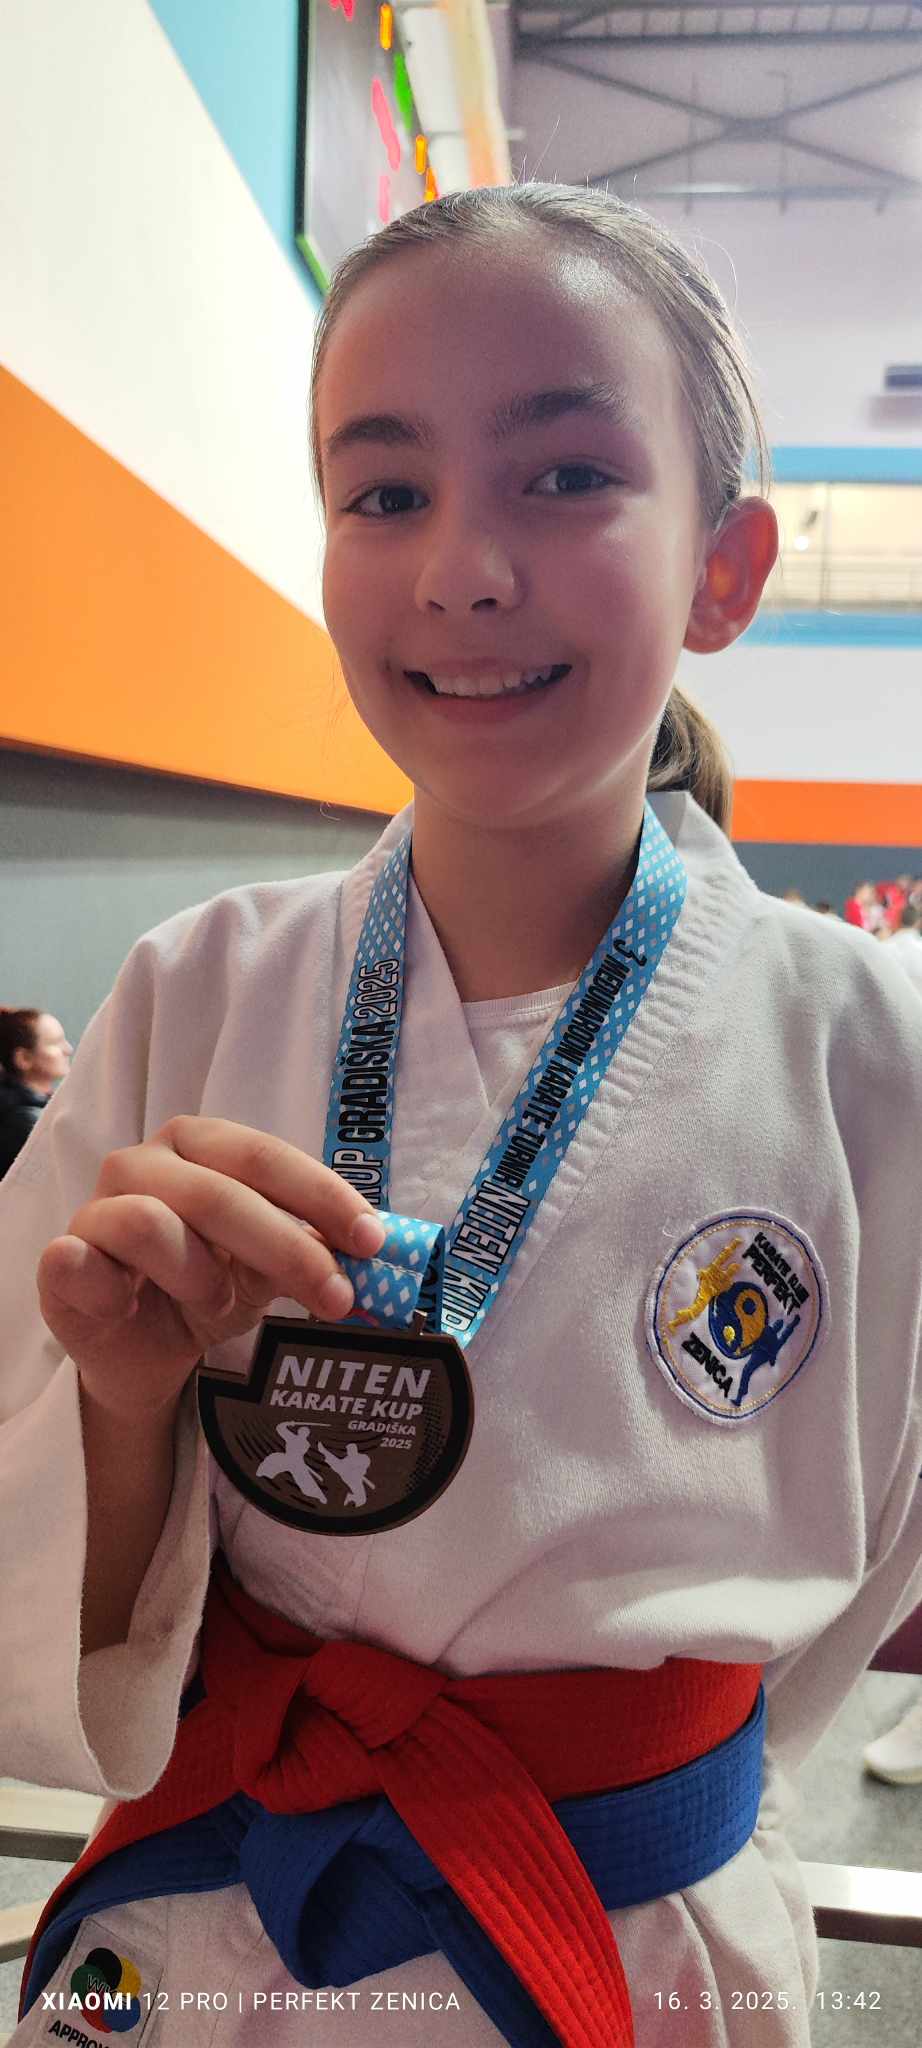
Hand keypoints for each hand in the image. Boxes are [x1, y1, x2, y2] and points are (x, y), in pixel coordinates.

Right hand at [37, 1117, 384, 1420]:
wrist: (143, 1351)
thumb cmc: (205, 1288)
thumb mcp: (267, 1268)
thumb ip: (308, 1248)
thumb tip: (368, 1252)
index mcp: (197, 1145)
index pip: (264, 1157)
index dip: (321, 1196)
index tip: (371, 1240)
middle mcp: (142, 1163)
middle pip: (220, 1194)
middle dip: (287, 1248)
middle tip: (336, 1296)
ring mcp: (95, 1208)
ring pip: (152, 1224)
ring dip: (201, 1276)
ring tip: (216, 1305)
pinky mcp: (58, 1259)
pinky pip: (80, 1260)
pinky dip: (116, 1288)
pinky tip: (132, 1306)